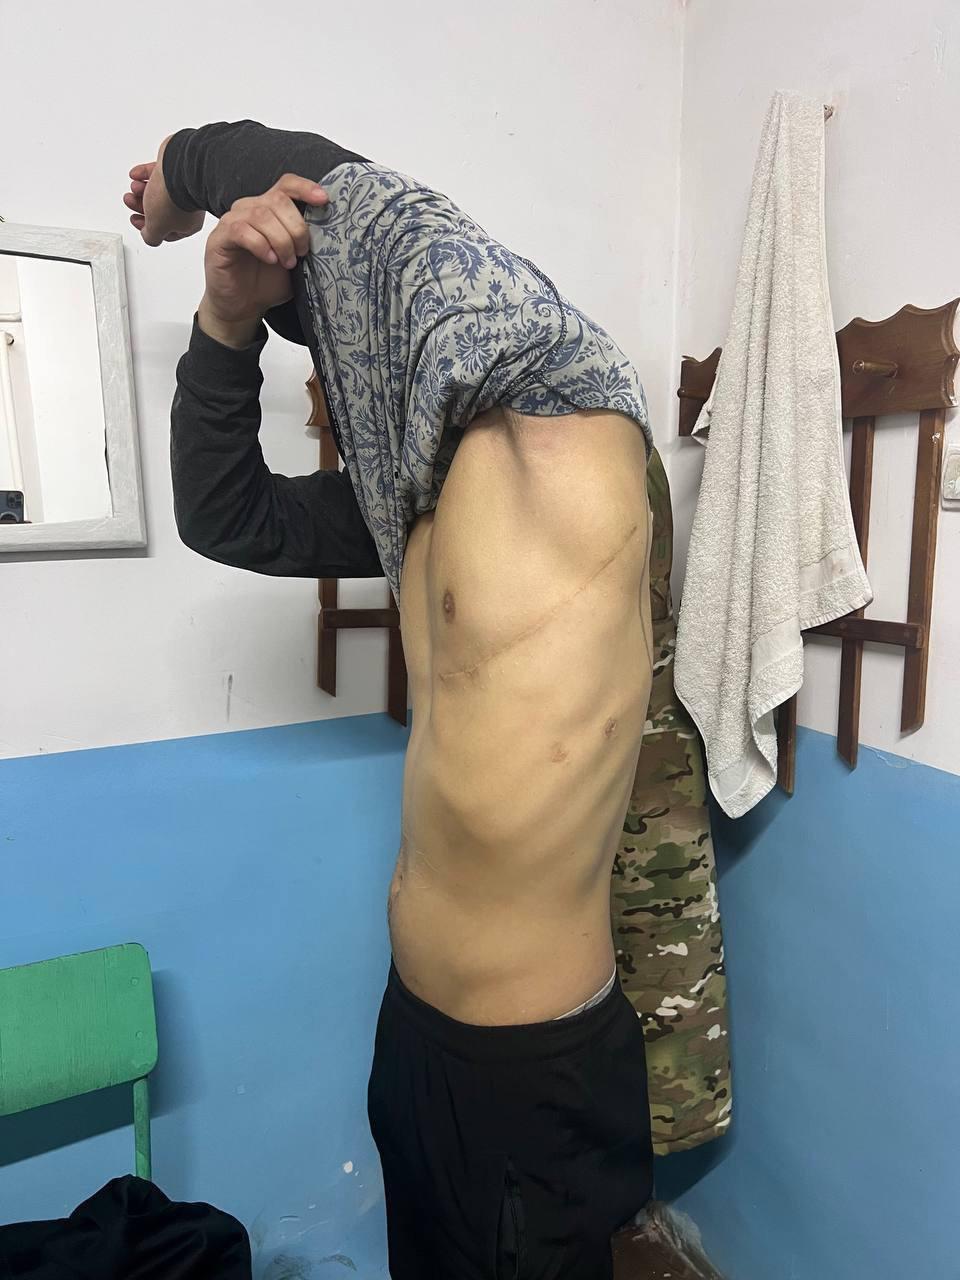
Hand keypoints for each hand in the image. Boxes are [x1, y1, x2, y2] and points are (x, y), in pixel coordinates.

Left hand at [125, 138, 205, 245]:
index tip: (137, 221)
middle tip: (130, 201)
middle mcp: (186, 207)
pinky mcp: (175, 169)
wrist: (179, 168)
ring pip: (158, 191)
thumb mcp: (157, 227)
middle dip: (140, 206)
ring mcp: (181, 187)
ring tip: (134, 186)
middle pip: (159, 210)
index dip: (149, 228)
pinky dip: (144, 174)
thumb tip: (150, 238)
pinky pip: (158, 173)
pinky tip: (136, 174)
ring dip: (141, 190)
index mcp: (187, 225)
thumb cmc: (173, 198)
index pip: (166, 232)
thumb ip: (152, 237)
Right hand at [197, 175, 328, 345]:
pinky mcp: (219, 238)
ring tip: (286, 261)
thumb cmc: (267, 281)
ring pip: (261, 215)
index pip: (286, 184)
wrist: (243, 306)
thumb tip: (330, 233)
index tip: (323, 200)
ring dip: (281, 240)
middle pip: (278, 200)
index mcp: (269, 209)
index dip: (305, 188)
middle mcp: (249, 209)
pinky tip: (269, 259)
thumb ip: (305, 243)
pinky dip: (261, 245)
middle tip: (302, 252)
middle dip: (297, 227)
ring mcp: (232, 221)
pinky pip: (241, 230)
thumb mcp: (295, 260)